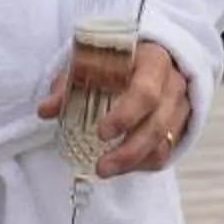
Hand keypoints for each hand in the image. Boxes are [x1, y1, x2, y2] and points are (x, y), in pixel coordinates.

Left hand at [38, 37, 189, 177]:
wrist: (149, 54)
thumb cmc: (117, 57)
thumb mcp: (91, 60)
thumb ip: (69, 85)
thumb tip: (44, 110)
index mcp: (154, 61)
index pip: (146, 92)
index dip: (125, 116)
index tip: (101, 132)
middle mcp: (172, 84)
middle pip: (157, 124)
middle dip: (129, 151)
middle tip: (101, 167)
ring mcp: (180, 106)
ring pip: (163, 143)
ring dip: (134, 162)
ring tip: (104, 170)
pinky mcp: (180, 125)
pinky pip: (165, 151)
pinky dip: (143, 164)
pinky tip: (121, 166)